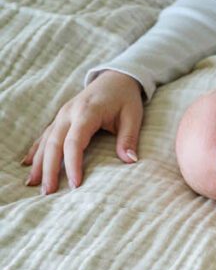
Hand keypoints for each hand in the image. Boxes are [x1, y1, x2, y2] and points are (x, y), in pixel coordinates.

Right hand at [22, 70, 143, 193]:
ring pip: (45, 140)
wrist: (115, 78)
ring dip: (38, 162)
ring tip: (33, 184)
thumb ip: (129, 138)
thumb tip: (130, 160)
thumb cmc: (125, 98)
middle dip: (49, 168)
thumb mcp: (133, 116)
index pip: (74, 141)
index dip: (73, 163)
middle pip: (54, 143)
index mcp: (87, 112)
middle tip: (48, 191)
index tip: (75, 184)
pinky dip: (36, 150)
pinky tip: (28, 164)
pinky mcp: (60, 118)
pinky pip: (44, 135)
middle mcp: (69, 113)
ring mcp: (62, 115)